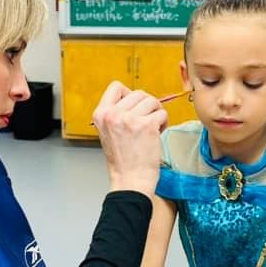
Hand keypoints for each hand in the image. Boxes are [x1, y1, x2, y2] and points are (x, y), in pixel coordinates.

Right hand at [92, 82, 166, 196]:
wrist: (130, 180)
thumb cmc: (122, 160)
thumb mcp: (108, 132)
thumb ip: (116, 113)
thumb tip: (133, 98)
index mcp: (101, 114)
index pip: (116, 86)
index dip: (128, 94)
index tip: (133, 108)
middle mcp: (113, 114)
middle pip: (138, 93)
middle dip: (146, 106)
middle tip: (146, 121)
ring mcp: (130, 119)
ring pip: (152, 101)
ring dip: (156, 113)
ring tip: (152, 128)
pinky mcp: (147, 126)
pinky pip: (162, 113)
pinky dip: (164, 122)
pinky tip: (157, 133)